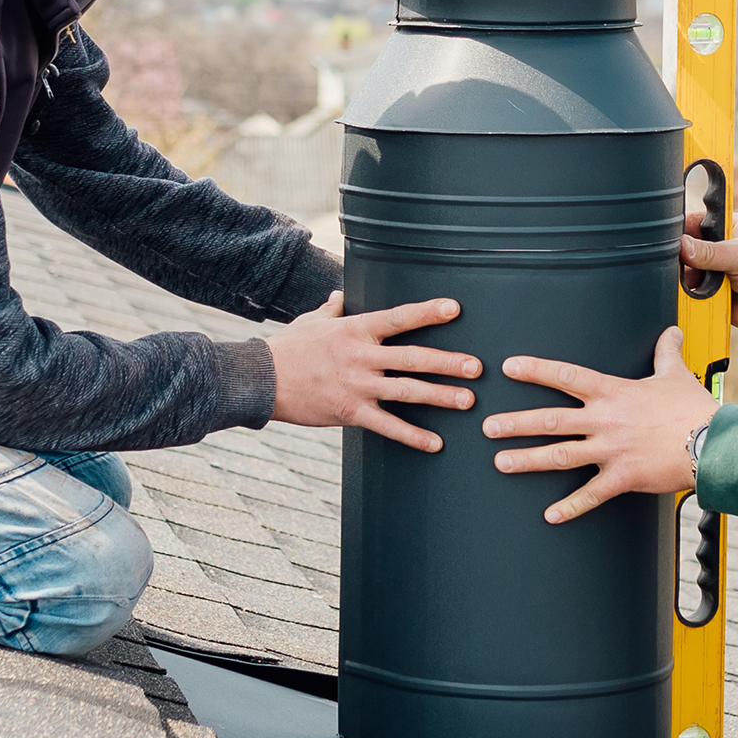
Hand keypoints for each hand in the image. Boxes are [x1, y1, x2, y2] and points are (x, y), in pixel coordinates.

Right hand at [268, 294, 478, 451]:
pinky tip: (435, 444)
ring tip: (468, 401)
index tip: (455, 309)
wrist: (260, 380)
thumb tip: (343, 294)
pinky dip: (413, 436)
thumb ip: (333, 309)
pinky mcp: (350, 412)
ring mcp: (357, 386)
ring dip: (440, 397)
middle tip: (477, 367)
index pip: (398, 318)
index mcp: (355, 330)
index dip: (428, 312)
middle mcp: (361, 357)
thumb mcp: (312, 321)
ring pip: (407, 391)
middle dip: (448, 363)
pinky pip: (387, 426)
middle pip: (413, 358)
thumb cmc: (288, 348)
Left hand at [483, 327, 716, 522]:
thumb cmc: (694, 408)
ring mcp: (611, 450)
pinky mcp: (622, 478)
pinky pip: (590, 495)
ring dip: (527, 460)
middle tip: (487, 426)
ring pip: (560, 455)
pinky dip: (570, 507)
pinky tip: (549, 515)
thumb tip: (671, 331)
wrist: (713, 442)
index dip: (535, 370)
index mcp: (613, 392)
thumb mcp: (675, 374)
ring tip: (500, 462)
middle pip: (551, 420)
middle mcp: (605, 420)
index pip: (566, 376)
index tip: (509, 367)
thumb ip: (666, 352)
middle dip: (516, 423)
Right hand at [686, 216, 737, 335]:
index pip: (693, 222)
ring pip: (683, 272)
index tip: (673, 243)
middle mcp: (715, 246)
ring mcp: (710, 269)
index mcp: (725, 227)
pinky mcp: (708, 290)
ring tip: (706, 285)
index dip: (680, 232)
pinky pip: (689, 292)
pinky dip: (692, 296)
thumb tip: (682, 246)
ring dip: (689, 281)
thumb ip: (711, 252)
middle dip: (683, 261)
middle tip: (692, 268)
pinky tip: (703, 296)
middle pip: (683, 249)